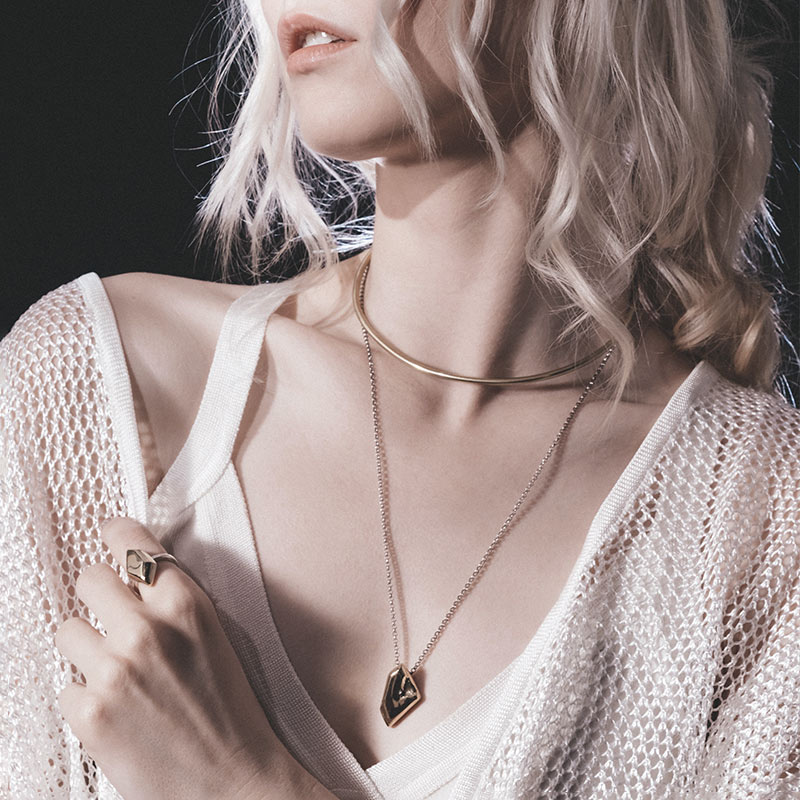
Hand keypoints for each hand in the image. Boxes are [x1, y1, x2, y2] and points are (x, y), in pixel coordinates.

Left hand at [55, 517, 333, 799]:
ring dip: (86, 647)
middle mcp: (146, 629)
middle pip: (87, 578)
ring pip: (67, 630)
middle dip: (99, 595)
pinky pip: (65, 684)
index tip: (112, 539)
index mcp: (186, 603)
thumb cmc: (232, 709)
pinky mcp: (89, 713)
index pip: (130, 542)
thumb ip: (176, 599)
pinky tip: (117, 709)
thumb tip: (134, 572)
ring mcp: (114, 670)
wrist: (233, 781)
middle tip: (113, 617)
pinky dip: (84, 695)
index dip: (117, 537)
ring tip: (117, 671)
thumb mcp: (216, 635)